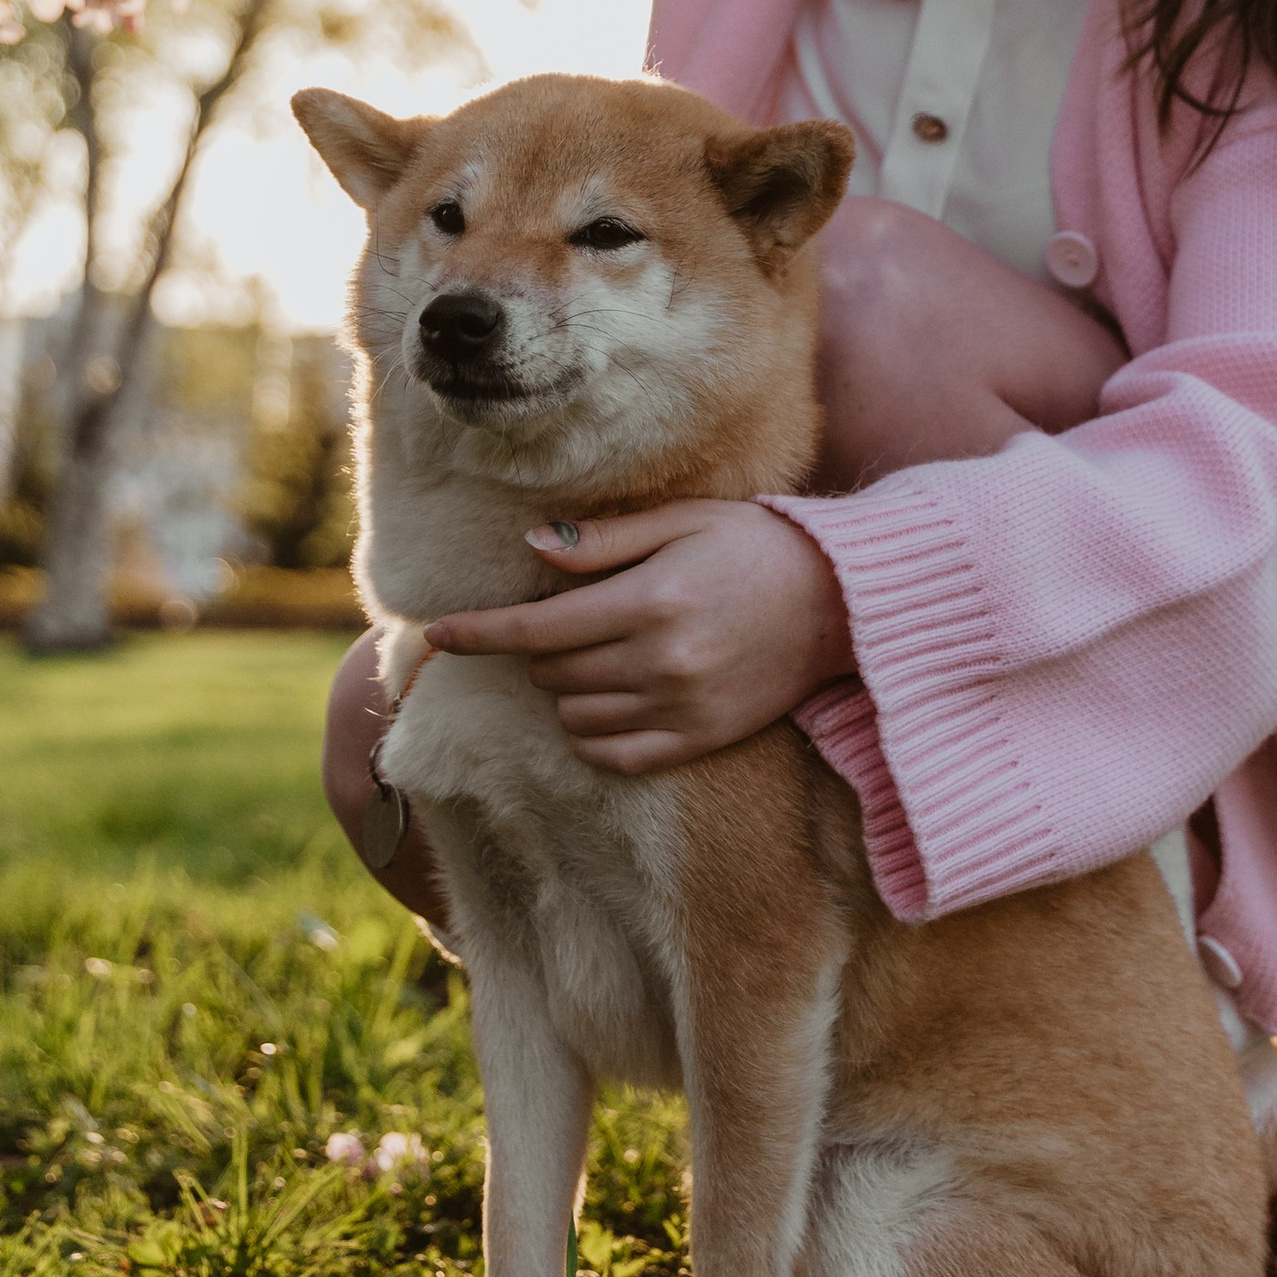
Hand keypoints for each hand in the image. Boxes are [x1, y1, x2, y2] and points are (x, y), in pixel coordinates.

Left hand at [420, 502, 854, 774]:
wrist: (840, 601)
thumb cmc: (756, 545)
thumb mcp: (683, 520)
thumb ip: (605, 541)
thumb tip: (532, 549)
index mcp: (650, 601)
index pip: (536, 629)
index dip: (479, 633)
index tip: (436, 634)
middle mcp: (661, 661)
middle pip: (552, 672)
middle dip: (536, 648)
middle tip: (562, 619)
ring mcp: (681, 708)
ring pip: (575, 717)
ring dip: (564, 689)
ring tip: (591, 656)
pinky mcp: (702, 738)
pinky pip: (616, 756)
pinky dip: (593, 734)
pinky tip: (604, 702)